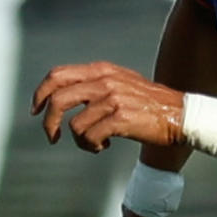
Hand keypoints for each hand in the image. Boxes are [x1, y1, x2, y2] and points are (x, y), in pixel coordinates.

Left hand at [32, 61, 185, 152]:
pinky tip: (104, 146)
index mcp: (101, 70)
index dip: (40, 93)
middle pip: (58, 99)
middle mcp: (104, 81)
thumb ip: (95, 84)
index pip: (57, 75)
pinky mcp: (121, 118)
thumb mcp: (121, 83)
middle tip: (52, 137)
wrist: (180, 114)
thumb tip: (63, 96)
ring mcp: (113, 99)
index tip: (36, 111)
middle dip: (49, 122)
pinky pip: (90, 137)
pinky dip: (92, 146)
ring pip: (75, 124)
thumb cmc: (149, 104)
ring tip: (94, 143)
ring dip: (79, 140)